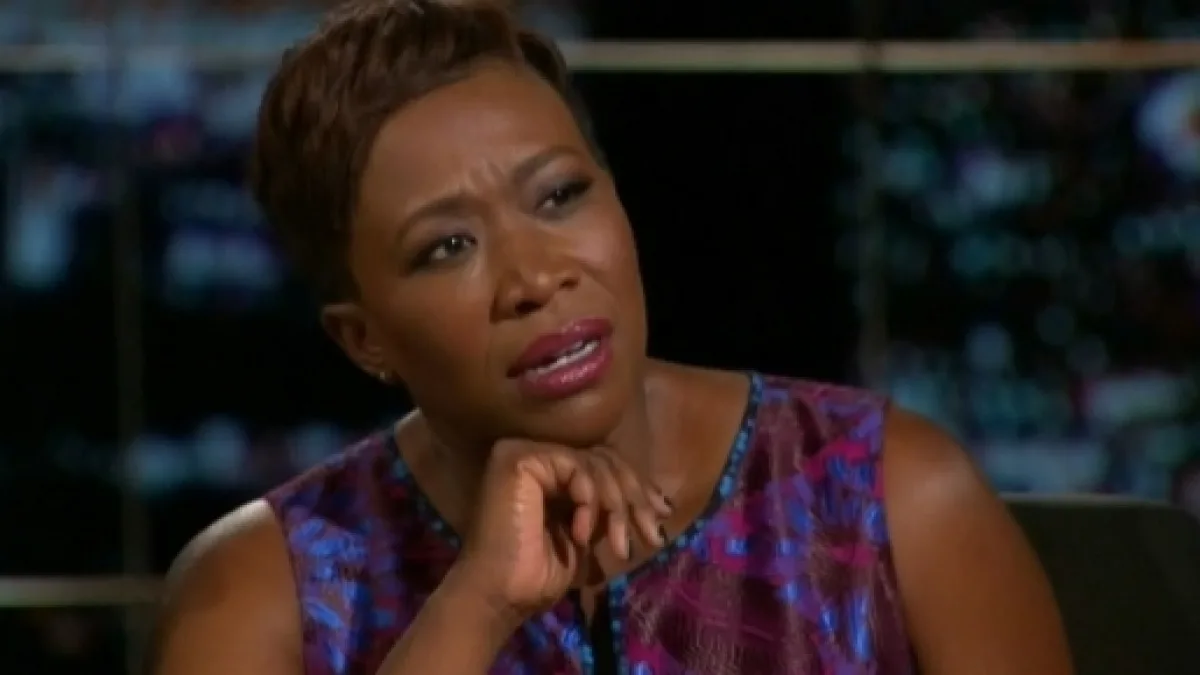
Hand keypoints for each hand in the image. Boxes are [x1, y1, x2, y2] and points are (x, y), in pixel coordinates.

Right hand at [451, 440, 671, 621]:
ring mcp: (525, 452)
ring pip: (595, 462)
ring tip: (617, 544)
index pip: (604, 464)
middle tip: (650, 535)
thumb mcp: (590, 533)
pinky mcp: (519, 458)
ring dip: (616, 506)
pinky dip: (589, 499)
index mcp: (550, 472)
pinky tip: (581, 532)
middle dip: (635, 498)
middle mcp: (536, 455)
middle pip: (604, 459)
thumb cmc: (538, 573)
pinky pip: (576, 466)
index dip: (637, 488)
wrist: (502, 595)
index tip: (662, 516)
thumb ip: (611, 508)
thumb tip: (662, 501)